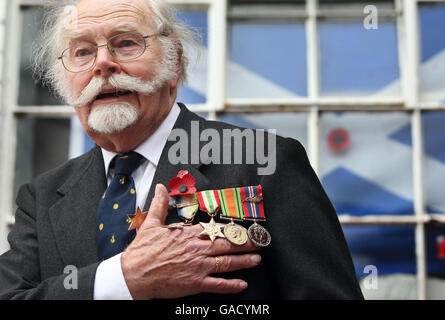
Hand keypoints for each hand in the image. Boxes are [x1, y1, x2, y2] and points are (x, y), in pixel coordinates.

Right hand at [121, 184, 260, 299]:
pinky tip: (242, 284)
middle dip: (244, 243)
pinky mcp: (193, 283)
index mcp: (187, 234)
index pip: (216, 229)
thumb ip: (160, 204)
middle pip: (226, 244)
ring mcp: (196, 267)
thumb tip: (160, 187)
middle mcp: (195, 249)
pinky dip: (230, 285)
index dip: (232, 229)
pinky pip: (216, 284)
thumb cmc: (142, 251)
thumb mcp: (151, 223)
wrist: (132, 274)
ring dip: (243, 261)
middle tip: (258, 242)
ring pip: (226, 262)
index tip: (243, 227)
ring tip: (256, 259)